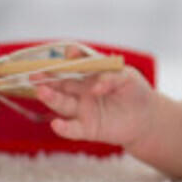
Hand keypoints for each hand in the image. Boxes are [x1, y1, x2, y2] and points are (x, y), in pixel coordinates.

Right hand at [35, 67, 155, 147]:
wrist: (146, 117)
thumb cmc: (135, 92)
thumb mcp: (128, 78)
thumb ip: (112, 77)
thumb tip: (95, 87)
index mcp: (89, 75)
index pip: (76, 64)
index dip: (72, 58)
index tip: (70, 53)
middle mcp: (81, 91)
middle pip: (61, 84)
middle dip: (48, 79)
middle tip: (34, 74)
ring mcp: (83, 110)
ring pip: (63, 104)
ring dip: (51, 98)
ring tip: (41, 91)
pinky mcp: (88, 128)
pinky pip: (73, 129)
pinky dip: (64, 128)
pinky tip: (56, 124)